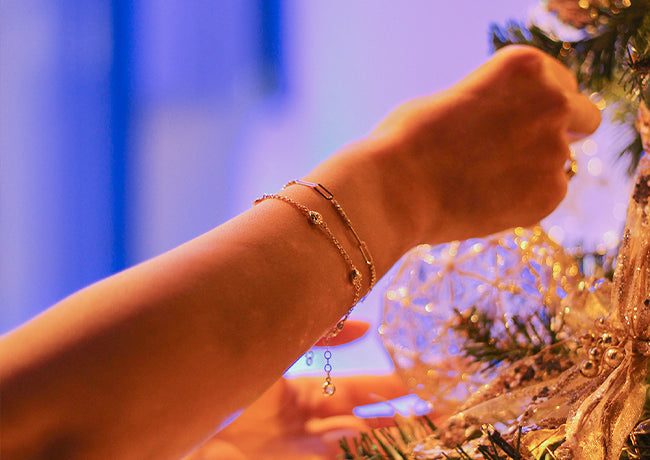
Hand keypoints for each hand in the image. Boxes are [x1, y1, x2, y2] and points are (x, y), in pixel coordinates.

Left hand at [183, 321, 409, 459]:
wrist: (171, 398)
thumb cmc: (221, 368)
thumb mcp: (273, 346)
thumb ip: (316, 334)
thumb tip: (367, 324)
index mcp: (304, 391)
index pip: (362, 391)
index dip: (396, 388)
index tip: (429, 382)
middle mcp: (307, 422)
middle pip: (366, 422)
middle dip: (404, 420)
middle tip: (446, 416)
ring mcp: (296, 447)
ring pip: (351, 445)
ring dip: (384, 438)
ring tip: (426, 433)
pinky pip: (328, 454)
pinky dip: (349, 446)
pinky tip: (365, 441)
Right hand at [368, 45, 601, 244]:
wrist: (395, 188)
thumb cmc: (409, 139)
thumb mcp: (455, 99)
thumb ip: (495, 103)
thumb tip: (513, 126)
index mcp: (526, 66)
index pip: (561, 82)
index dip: (539, 103)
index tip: (518, 121)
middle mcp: (552, 102)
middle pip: (584, 118)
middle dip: (561, 131)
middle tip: (521, 150)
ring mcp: (555, 150)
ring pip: (560, 162)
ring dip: (533, 169)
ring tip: (481, 181)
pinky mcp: (549, 195)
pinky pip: (548, 194)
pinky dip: (525, 199)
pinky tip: (485, 200)